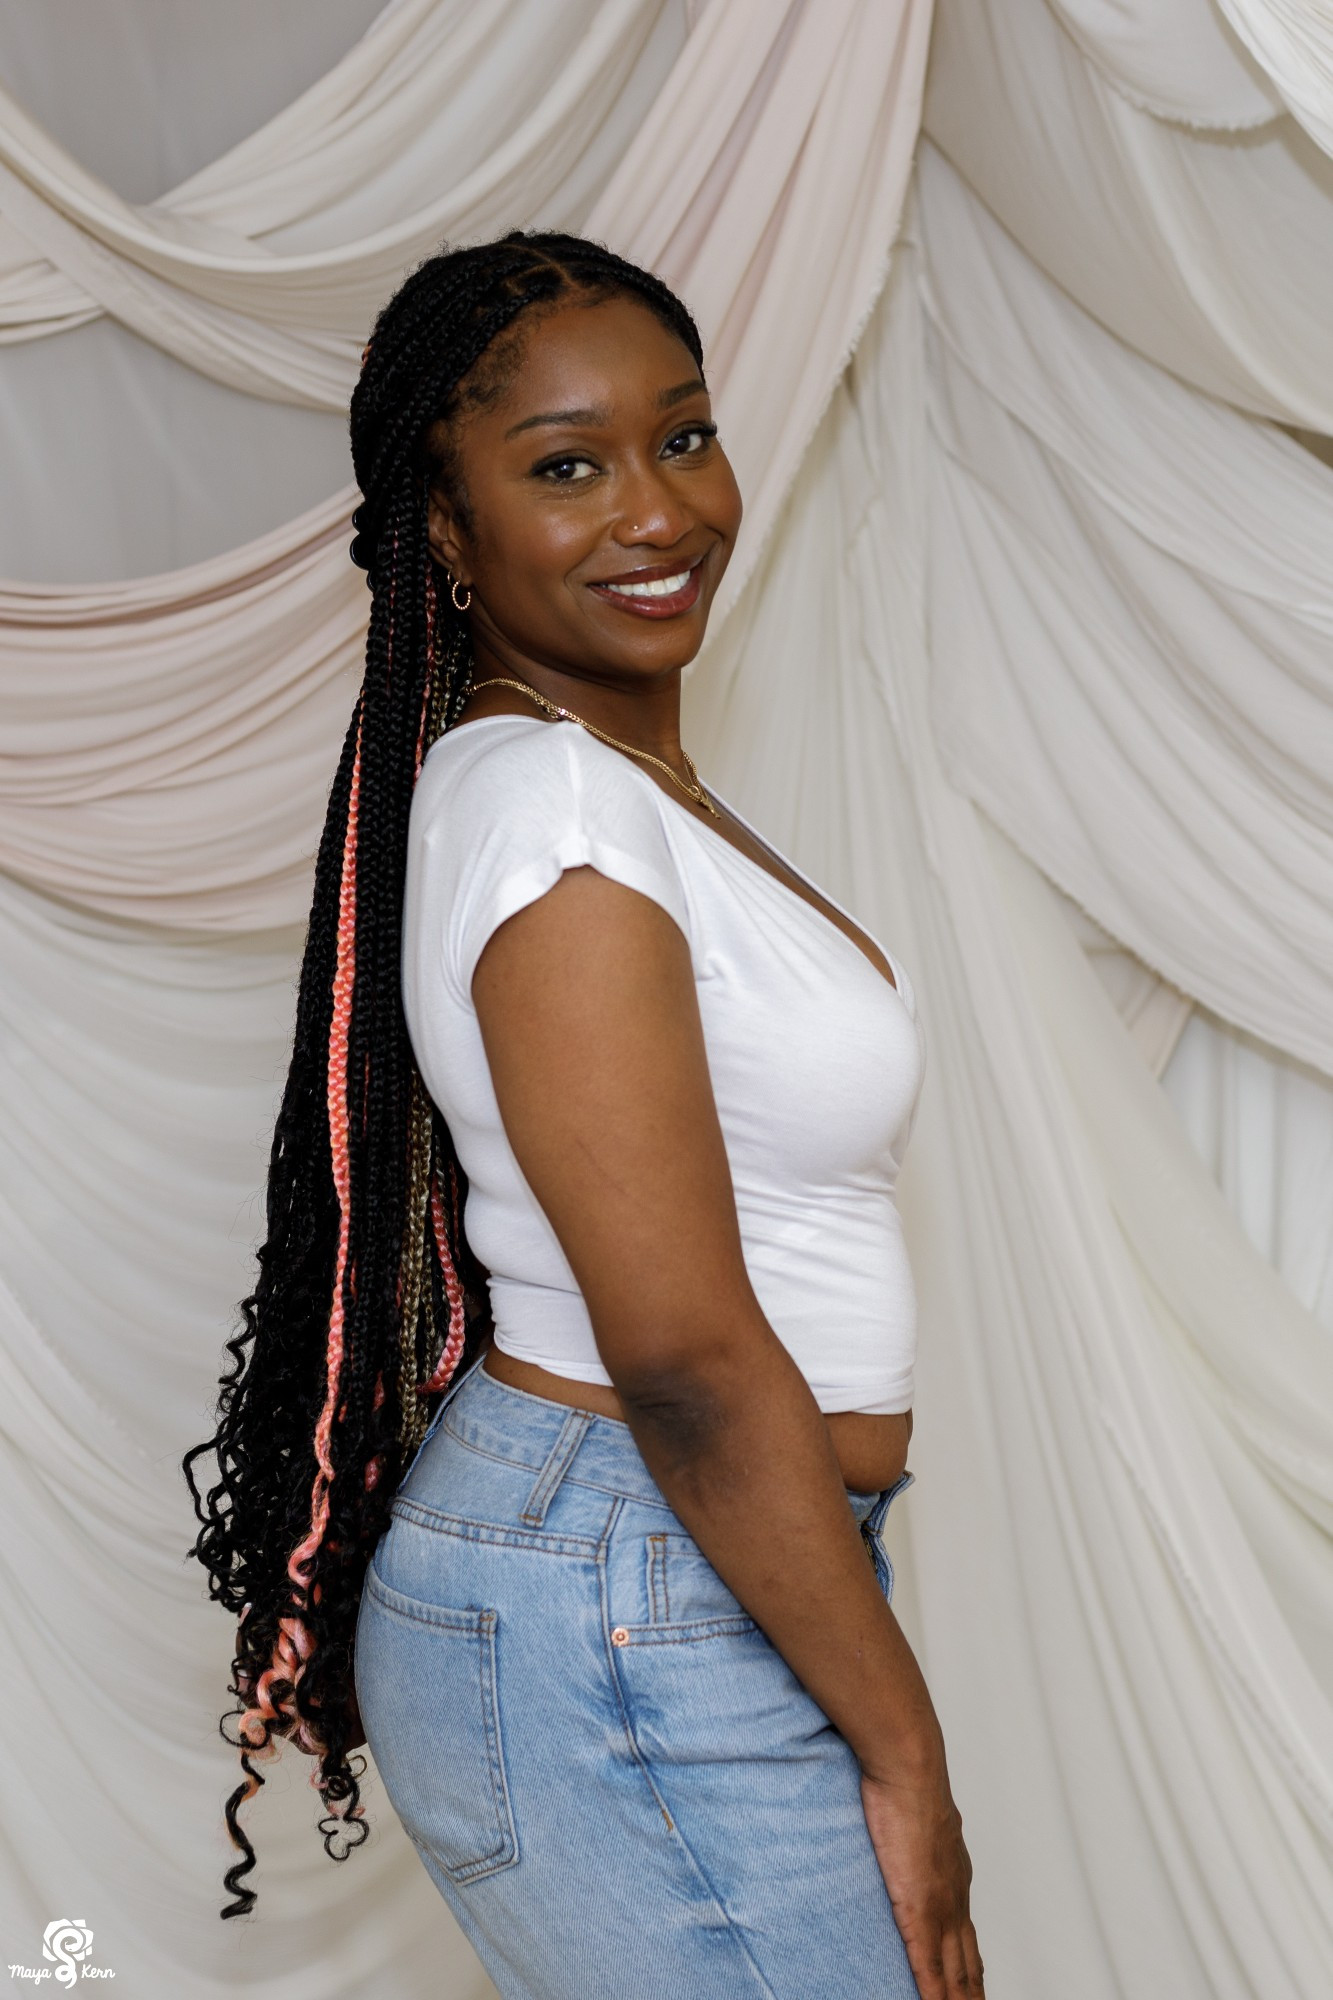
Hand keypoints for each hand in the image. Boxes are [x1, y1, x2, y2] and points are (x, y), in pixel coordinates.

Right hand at [860, 1760, 984, 1997]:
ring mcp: (940, 1908)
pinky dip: (934, 1994)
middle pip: (969, 1963)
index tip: (975, 1989)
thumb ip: (913, 1834)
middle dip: (973, 1993)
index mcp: (953, 1877)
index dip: (971, 1968)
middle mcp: (954, 1897)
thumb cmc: (906, 1782)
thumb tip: (902, 1826)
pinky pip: (929, 1967)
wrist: (909, 1771)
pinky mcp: (920, 1911)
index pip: (966, 1936)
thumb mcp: (915, 1817)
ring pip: (956, 1973)